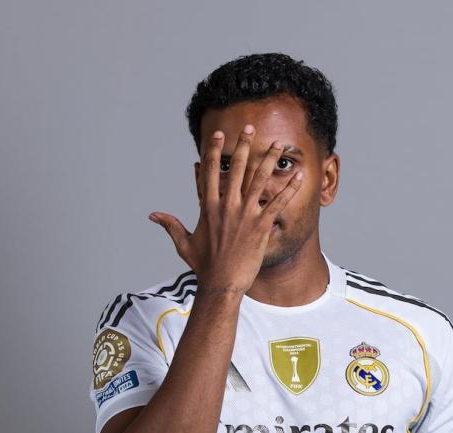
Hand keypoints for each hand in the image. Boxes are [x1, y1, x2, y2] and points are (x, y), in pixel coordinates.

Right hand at [147, 124, 303, 294]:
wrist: (221, 285)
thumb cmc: (204, 267)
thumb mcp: (184, 244)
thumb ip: (171, 225)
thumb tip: (153, 215)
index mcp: (209, 207)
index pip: (210, 172)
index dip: (214, 151)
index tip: (219, 135)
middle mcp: (227, 206)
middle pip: (236, 168)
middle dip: (243, 145)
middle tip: (249, 128)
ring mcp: (244, 215)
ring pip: (259, 179)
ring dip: (270, 160)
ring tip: (279, 144)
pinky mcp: (260, 226)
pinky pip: (277, 202)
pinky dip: (289, 188)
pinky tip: (299, 175)